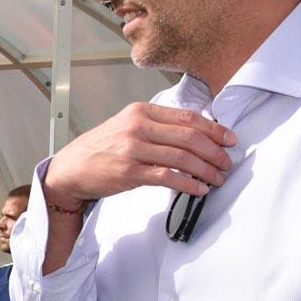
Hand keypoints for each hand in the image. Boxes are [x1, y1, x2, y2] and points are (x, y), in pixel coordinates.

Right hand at [42, 101, 236, 206]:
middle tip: (226, 163)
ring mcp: (133, 149)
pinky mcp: (129, 172)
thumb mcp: (128, 126)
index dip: (214, 129)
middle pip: (190, 136)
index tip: (229, 139)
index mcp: (141, 111)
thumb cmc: (102, 149)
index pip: (188, 117)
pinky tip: (198, 189)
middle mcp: (138, 126)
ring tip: (216, 179)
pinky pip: (168, 177)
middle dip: (215, 152)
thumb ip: (157, 127)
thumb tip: (195, 135)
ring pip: (183, 157)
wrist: (71, 168)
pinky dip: (188, 184)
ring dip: (206, 170)